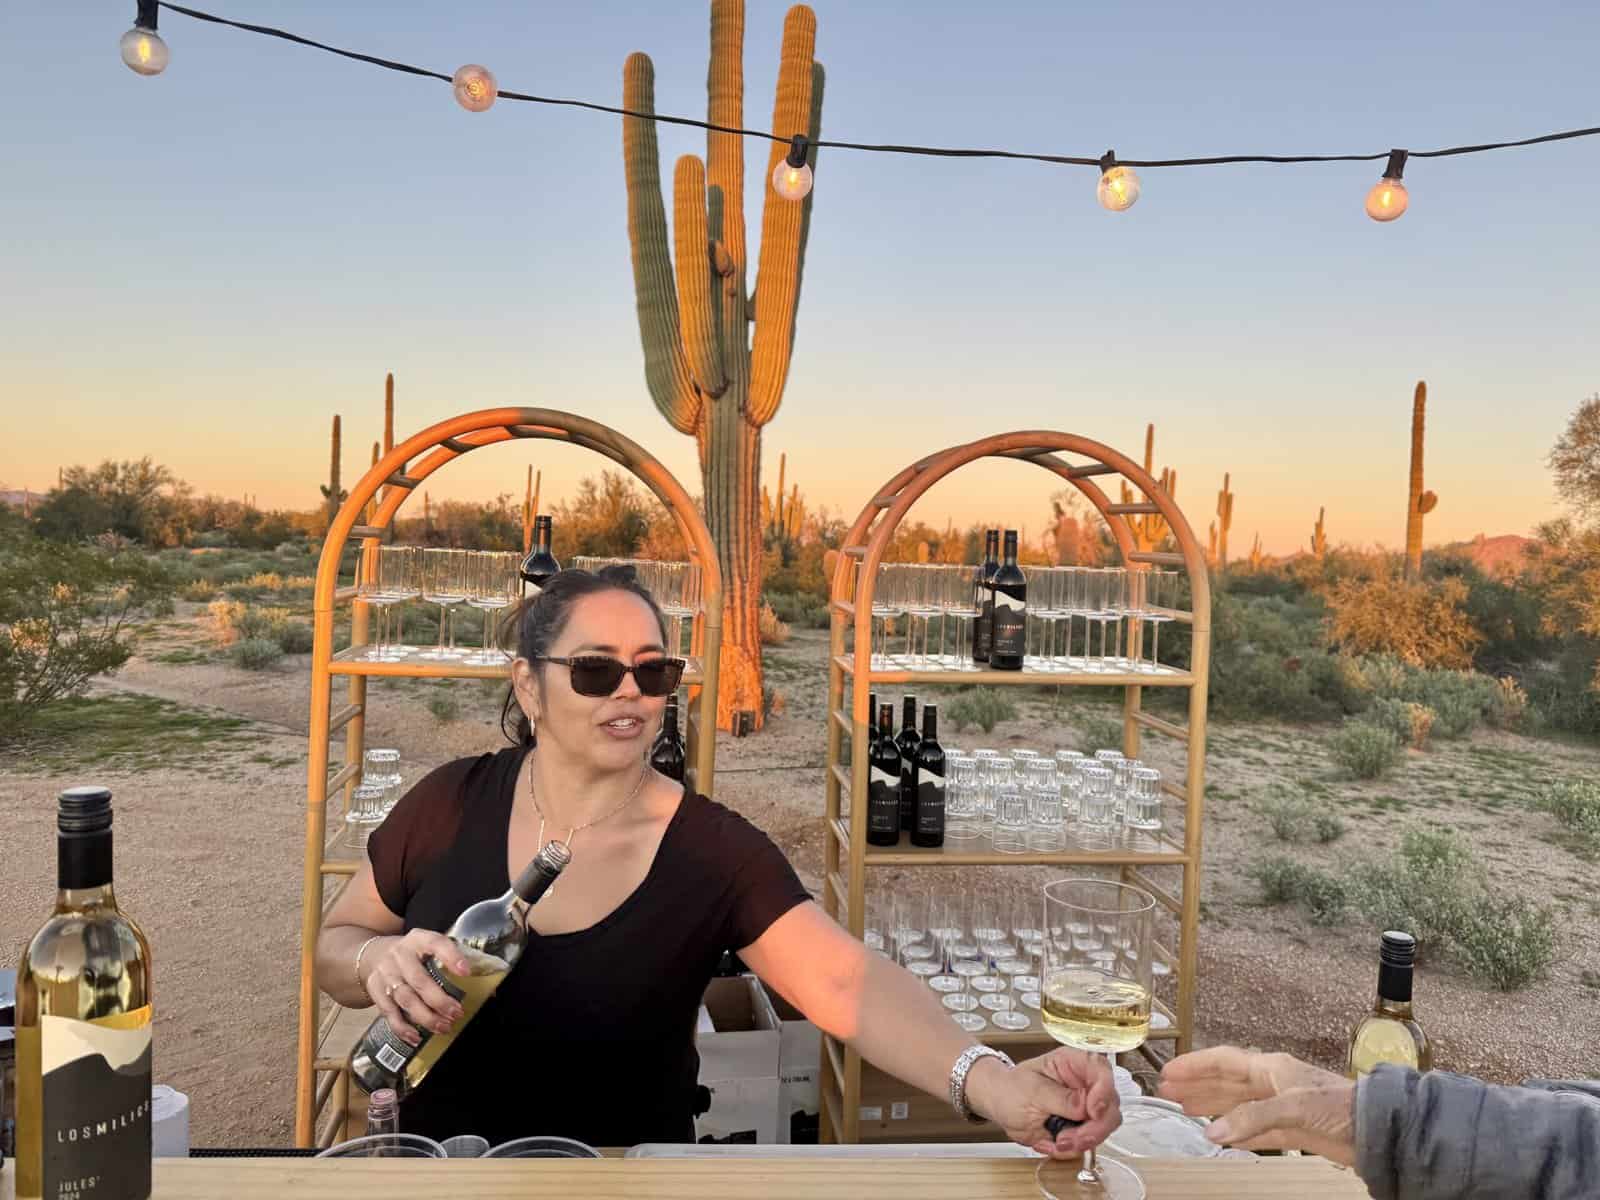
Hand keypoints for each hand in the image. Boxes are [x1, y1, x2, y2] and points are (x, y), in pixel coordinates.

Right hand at [364, 930, 467, 1044]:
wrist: (373, 955)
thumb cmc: (414, 955)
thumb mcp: (429, 948)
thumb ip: (452, 962)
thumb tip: (490, 990)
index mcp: (419, 939)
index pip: (436, 943)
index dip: (451, 957)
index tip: (466, 971)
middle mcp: (400, 954)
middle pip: (419, 979)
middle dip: (439, 1000)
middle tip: (456, 1013)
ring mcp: (385, 973)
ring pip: (405, 998)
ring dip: (425, 1016)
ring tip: (443, 1027)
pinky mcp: (375, 990)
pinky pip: (389, 1012)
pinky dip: (403, 1027)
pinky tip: (416, 1037)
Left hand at [968, 1048, 1120, 1158]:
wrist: (1000, 1106)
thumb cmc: (1011, 1089)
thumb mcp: (1031, 1090)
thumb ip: (1059, 1098)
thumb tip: (1084, 1106)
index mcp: (1073, 1062)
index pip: (1101, 1069)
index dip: (1104, 1091)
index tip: (1093, 1111)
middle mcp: (1085, 1083)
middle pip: (1110, 1104)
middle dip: (1093, 1127)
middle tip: (1071, 1138)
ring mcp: (1086, 1105)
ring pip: (1104, 1127)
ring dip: (1082, 1141)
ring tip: (1056, 1141)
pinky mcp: (1082, 1125)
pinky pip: (1089, 1142)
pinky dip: (1072, 1149)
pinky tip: (1052, 1142)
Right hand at [1158, 1046, 1356, 1165]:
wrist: (1377, 1131)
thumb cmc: (1340, 1106)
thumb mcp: (1292, 1106)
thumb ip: (1251, 1119)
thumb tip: (1212, 1131)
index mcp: (1270, 1068)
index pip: (1223, 1061)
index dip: (1195, 1066)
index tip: (1169, 1072)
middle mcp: (1272, 1084)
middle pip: (1226, 1082)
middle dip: (1197, 1085)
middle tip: (1168, 1090)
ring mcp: (1281, 1107)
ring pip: (1237, 1105)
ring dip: (1211, 1106)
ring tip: (1185, 1109)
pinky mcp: (1292, 1130)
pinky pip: (1254, 1130)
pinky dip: (1236, 1132)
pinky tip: (1222, 1136)